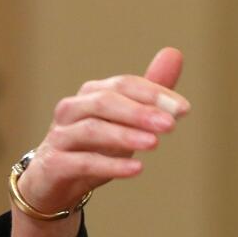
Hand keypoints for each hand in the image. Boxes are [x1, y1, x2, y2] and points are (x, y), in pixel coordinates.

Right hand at [8, 48, 188, 236]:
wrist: (54, 183)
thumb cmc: (95, 146)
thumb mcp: (125, 120)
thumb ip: (149, 92)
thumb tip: (174, 53)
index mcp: (92, 94)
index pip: (124, 85)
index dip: (154, 94)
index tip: (184, 109)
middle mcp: (72, 109)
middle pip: (105, 102)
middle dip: (140, 112)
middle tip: (171, 125)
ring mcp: (59, 137)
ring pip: (92, 130)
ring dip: (125, 135)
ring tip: (155, 143)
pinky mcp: (53, 165)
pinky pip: (82, 162)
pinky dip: (110, 165)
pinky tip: (136, 169)